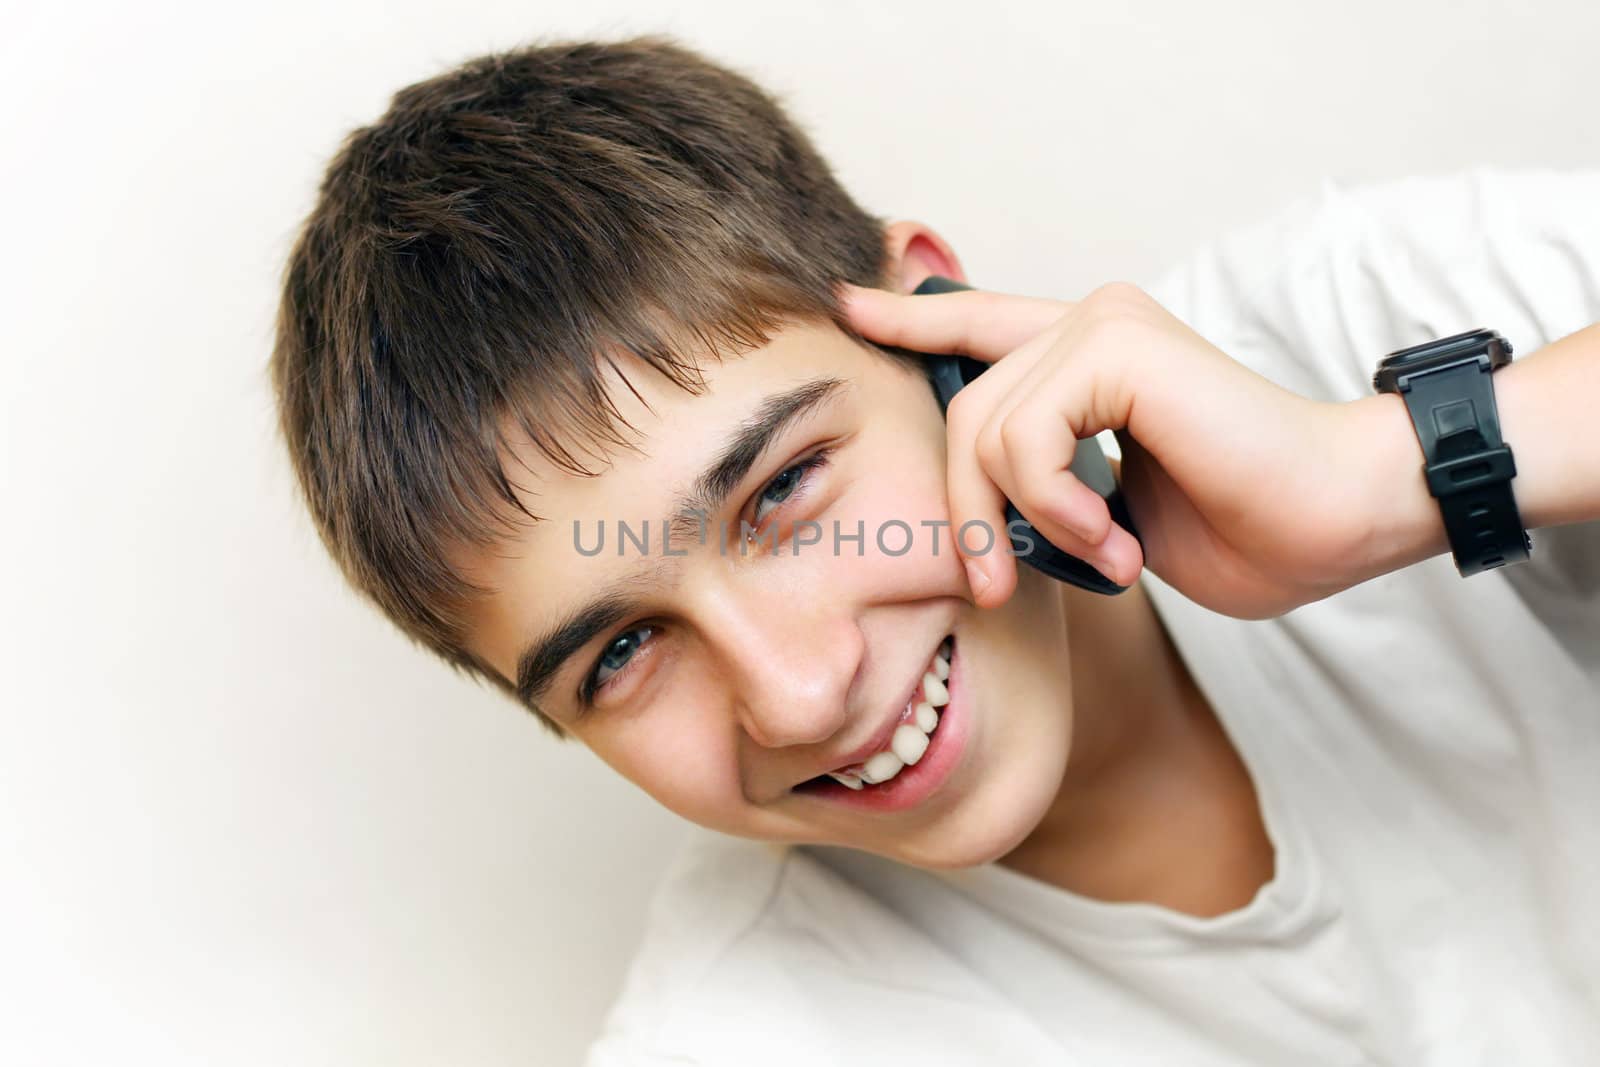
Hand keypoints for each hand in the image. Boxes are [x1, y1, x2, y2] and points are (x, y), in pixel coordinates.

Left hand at [843, 281, 1382, 618]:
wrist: (1338, 519)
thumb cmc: (1246, 525)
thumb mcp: (1108, 514)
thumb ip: (1044, 486)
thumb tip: (978, 505)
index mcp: (1087, 357)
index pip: (977, 326)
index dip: (912, 320)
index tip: (850, 308)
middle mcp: (1089, 322)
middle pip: (961, 413)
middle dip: (964, 511)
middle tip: (996, 586)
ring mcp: (1102, 324)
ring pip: (982, 430)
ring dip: (1023, 521)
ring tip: (1100, 558)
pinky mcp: (1117, 345)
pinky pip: (1024, 437)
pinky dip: (1054, 506)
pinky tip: (1111, 536)